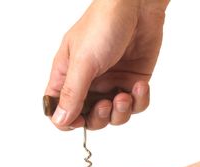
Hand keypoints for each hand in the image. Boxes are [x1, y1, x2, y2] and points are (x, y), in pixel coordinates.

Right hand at [45, 0, 169, 130]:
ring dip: (120, 111)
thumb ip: (72, 93)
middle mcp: (89, 85)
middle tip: (106, 104)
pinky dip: (139, 100)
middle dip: (100, 118)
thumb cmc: (103, 25)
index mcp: (67, 77)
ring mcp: (111, 85)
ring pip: (114, 117)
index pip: (60, 111)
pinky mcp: (131, 83)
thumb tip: (60, 120)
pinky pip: (135, 105)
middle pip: (89, 119)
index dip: (67, 122)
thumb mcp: (83, 61)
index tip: (79, 121)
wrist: (138, 6)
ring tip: (125, 95)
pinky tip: (139, 85)